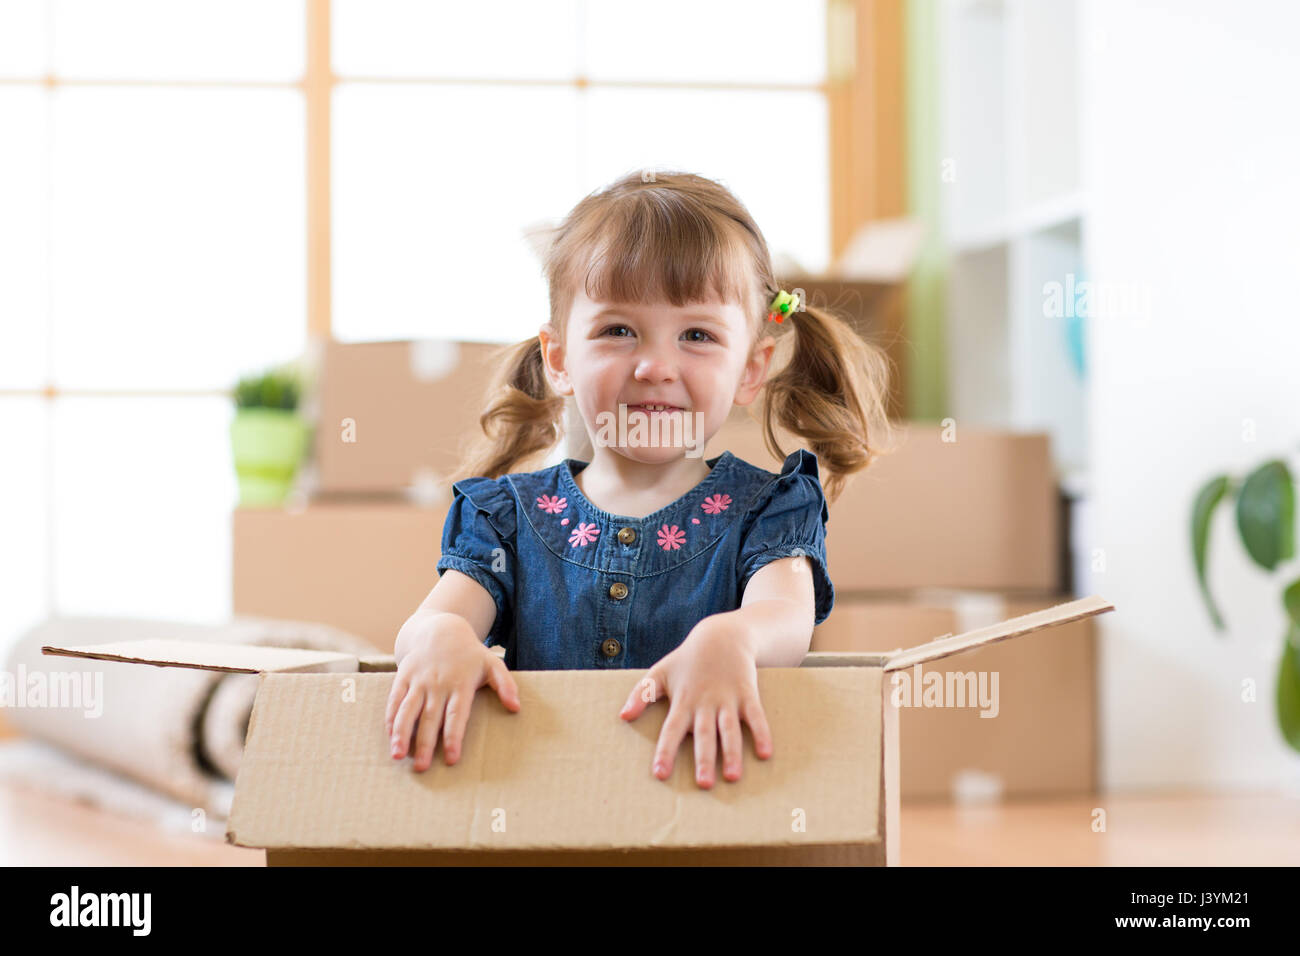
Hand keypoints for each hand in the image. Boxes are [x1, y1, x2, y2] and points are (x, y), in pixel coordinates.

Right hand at [385, 615, 519, 771]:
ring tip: (398, 756)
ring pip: (407, 710)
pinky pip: (394, 699)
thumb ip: (505, 685)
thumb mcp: (492, 664)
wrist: (440, 629)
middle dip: (425, 744)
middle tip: (422, 769)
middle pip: (429, 718)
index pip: (456, 715)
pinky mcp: (403, 677)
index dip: (453, 737)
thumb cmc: (469, 654)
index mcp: (460, 684)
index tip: (451, 758)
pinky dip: (390, 718)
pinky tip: (389, 737)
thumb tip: (516, 708)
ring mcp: (418, 681)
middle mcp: (437, 684)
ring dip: (401, 734)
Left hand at [618, 614, 773, 787]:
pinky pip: (756, 716)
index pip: (672, 729)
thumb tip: (622, 717)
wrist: (722, 636)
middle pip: (704, 734)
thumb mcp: (660, 672)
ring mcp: (728, 698)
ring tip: (732, 776)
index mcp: (683, 700)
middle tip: (703, 784)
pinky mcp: (747, 694)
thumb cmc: (687, 659)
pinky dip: (762, 733)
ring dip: (732, 752)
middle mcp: (705, 702)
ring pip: (730, 729)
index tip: (660, 774)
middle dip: (704, 759)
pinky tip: (766, 753)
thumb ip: (641, 695)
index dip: (666, 751)